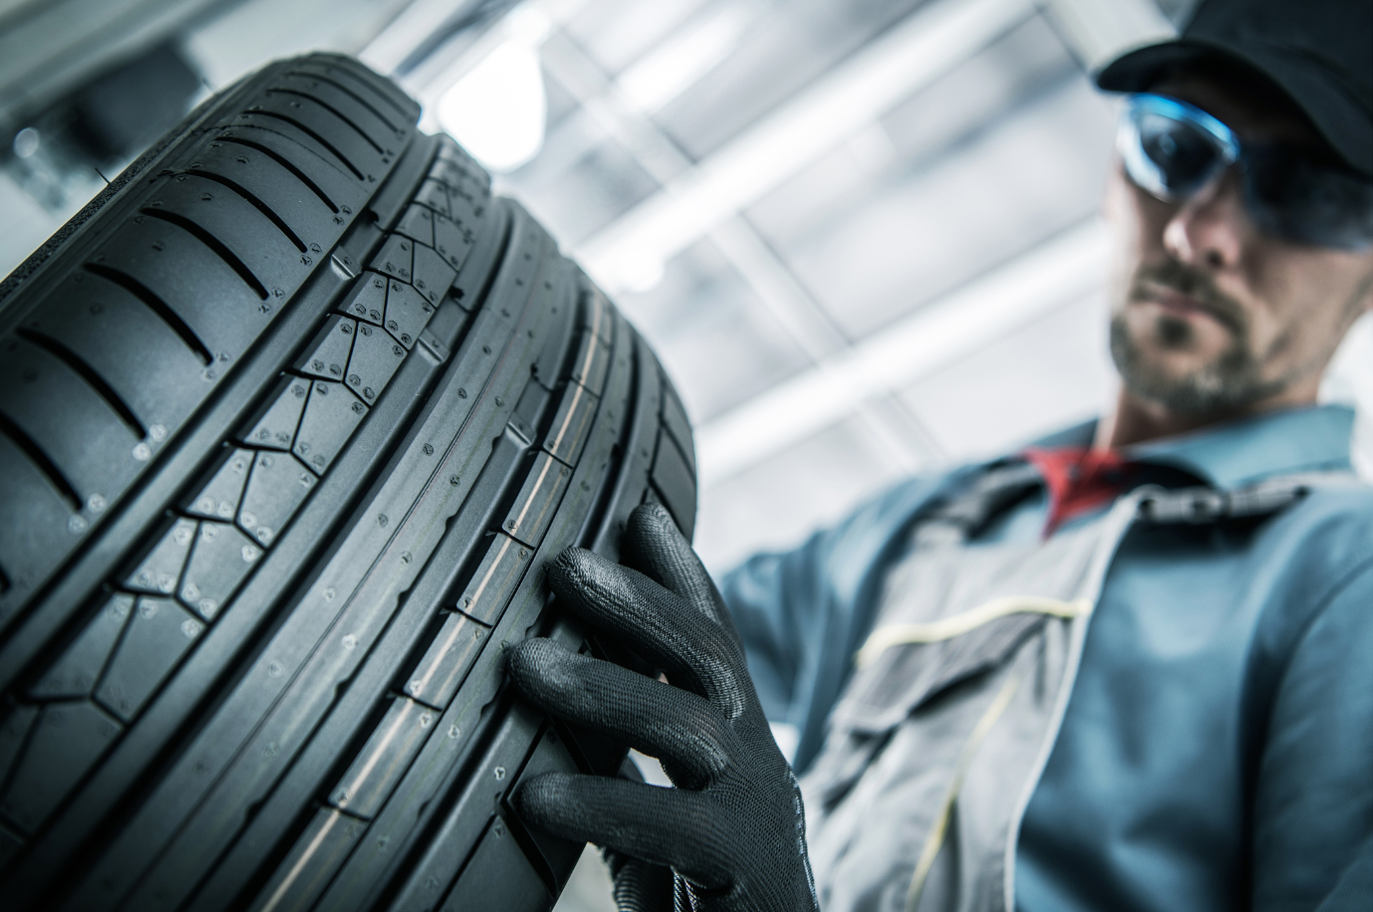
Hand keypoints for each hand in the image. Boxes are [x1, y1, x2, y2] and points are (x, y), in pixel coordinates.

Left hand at [506, 503, 817, 911]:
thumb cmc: (710, 899)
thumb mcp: (664, 818)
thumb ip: (627, 768)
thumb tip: (552, 721)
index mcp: (738, 740)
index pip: (714, 638)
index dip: (681, 573)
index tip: (638, 511)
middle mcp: (759, 760)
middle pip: (708, 655)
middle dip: (637, 600)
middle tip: (563, 562)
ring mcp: (759, 811)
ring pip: (690, 723)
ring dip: (604, 686)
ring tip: (524, 663)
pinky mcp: (746, 871)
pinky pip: (675, 824)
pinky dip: (601, 801)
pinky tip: (532, 794)